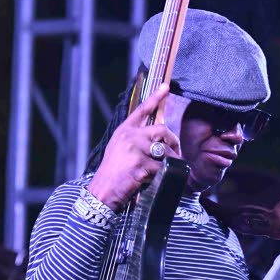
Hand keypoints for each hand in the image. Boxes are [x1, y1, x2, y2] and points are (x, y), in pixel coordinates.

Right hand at [88, 84, 180, 210]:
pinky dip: (162, 175)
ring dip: (170, 162)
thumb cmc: (114, 173)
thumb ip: (137, 140)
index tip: (166, 87)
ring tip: (163, 170)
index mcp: (125, 130)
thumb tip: (160, 139)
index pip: (142, 110)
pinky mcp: (140, 164)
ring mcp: (134, 149)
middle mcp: (129, 136)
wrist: (102, 191)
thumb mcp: (120, 149)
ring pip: (165, 151)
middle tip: (176, 154)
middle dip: (174, 142)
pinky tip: (152, 179)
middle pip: (162, 130)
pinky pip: (162, 167)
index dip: (155, 98)